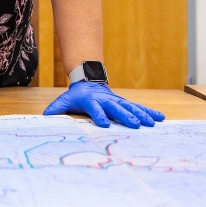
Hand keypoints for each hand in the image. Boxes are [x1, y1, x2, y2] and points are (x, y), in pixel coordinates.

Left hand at [43, 81, 164, 128]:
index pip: (95, 108)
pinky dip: (149, 112)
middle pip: (117, 108)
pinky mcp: (125, 102)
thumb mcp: (65, 100)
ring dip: (142, 115)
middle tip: (135, 125)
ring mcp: (117, 101)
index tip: (104, 124)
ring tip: (152, 123)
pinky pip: (138, 107)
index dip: (99, 115)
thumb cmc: (77, 95)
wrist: (89, 81)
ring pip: (131, 107)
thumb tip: (45, 114)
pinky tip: (160, 118)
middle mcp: (107, 100)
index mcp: (92, 101)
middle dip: (126, 116)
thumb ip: (57, 107)